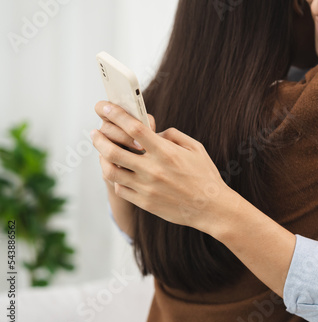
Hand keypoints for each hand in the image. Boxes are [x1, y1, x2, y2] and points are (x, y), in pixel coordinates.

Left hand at [91, 101, 240, 233]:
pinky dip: (116, 179)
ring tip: (101, 152)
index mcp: (166, 152)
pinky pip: (120, 189)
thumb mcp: (195, 148)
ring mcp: (147, 188)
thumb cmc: (205, 176)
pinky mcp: (144, 202)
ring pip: (111, 171)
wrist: (211, 208)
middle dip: (99, 138)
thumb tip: (153, 132)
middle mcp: (153, 169)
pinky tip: (118, 172)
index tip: (104, 107)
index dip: (116, 115)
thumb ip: (172, 135)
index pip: (134, 128)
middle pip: (114, 150)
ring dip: (101, 159)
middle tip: (95, 132)